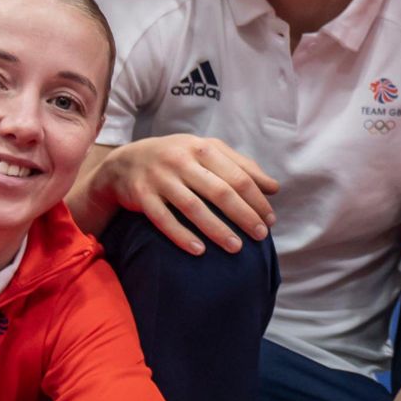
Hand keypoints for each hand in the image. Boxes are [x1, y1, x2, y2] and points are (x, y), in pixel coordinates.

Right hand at [94, 135, 278, 254]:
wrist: (126, 162)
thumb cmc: (178, 158)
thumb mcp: (208, 153)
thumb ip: (242, 167)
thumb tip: (274, 188)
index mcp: (202, 149)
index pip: (238, 176)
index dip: (257, 199)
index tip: (270, 219)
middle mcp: (181, 161)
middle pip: (219, 191)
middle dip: (244, 215)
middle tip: (261, 236)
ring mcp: (160, 178)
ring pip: (193, 207)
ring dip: (217, 229)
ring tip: (236, 247)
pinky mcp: (141, 196)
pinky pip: (163, 219)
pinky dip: (181, 236)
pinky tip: (199, 251)